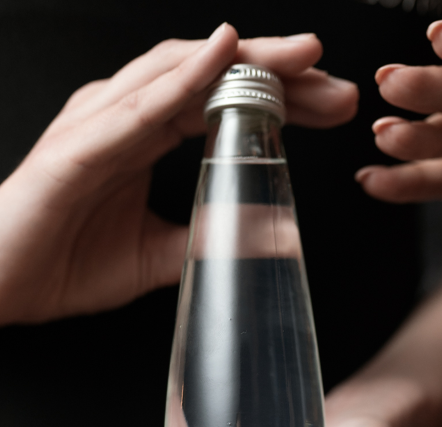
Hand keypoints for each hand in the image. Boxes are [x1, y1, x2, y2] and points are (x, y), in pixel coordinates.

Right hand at [0, 23, 357, 325]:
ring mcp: (103, 122)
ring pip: (184, 74)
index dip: (282, 99)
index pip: (225, 103)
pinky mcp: (81, 145)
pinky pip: (140, 103)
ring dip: (246, 61)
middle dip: (278, 73)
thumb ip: (214, 236)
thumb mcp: (163, 254)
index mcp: (146, 136)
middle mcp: (127, 116)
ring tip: (301, 54)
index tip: (330, 103)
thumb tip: (275, 235)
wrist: (1, 283)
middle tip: (334, 77)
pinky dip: (183, 77)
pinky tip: (222, 54)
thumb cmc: (67, 262)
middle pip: (214, 77)